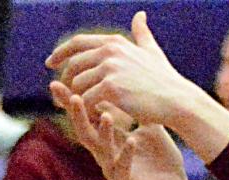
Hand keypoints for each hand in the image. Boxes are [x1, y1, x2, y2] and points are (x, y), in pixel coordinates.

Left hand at [47, 11, 188, 126]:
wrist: (178, 101)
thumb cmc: (167, 81)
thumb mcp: (152, 52)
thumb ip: (142, 34)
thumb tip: (140, 14)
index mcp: (114, 42)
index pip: (77, 43)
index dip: (60, 53)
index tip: (50, 64)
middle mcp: (109, 52)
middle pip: (73, 65)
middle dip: (65, 81)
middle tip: (61, 96)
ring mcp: (109, 70)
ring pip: (78, 85)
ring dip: (77, 99)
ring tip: (80, 110)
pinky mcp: (111, 89)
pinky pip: (87, 100)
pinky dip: (87, 110)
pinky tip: (90, 117)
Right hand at [53, 90, 199, 179]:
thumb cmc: (161, 156)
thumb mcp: (147, 125)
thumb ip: (133, 106)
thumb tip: (124, 79)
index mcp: (108, 138)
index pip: (87, 116)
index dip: (73, 100)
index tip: (60, 80)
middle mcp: (104, 153)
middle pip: (84, 130)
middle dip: (77, 114)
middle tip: (72, 95)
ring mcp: (112, 168)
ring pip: (100, 149)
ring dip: (103, 132)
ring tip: (106, 115)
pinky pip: (122, 167)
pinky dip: (126, 153)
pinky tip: (132, 140)